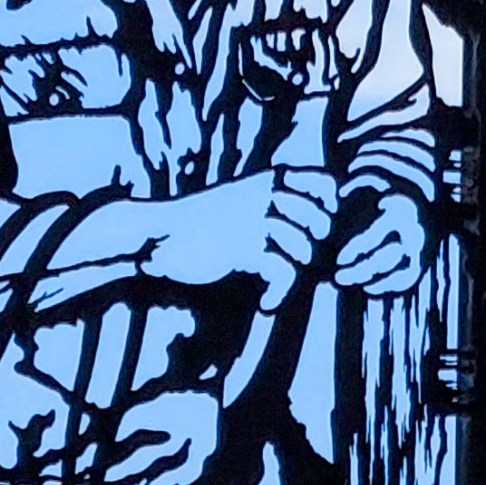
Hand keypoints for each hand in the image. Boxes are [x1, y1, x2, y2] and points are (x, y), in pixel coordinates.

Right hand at [19, 160, 337, 318]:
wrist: (157, 237)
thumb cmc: (198, 227)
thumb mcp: (237, 209)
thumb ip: (268, 211)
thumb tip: (311, 225)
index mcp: (263, 183)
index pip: (318, 179)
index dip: (328, 201)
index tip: (319, 221)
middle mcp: (262, 200)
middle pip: (318, 215)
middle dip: (319, 239)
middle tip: (306, 257)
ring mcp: (253, 224)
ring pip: (302, 243)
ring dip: (299, 266)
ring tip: (283, 279)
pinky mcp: (241, 250)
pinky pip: (277, 271)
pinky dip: (278, 292)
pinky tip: (266, 304)